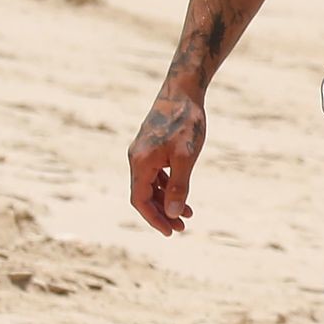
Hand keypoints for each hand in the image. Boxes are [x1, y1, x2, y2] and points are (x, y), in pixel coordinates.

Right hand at [128, 87, 206, 235]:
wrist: (182, 91)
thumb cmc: (185, 122)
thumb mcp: (185, 157)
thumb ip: (178, 186)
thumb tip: (171, 213)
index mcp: (140, 163)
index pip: (140, 200)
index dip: (154, 218)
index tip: (170, 232)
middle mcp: (136, 159)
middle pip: (144, 195)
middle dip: (161, 213)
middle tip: (181, 227)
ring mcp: (143, 152)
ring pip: (150, 185)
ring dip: (166, 201)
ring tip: (187, 214)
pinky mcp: (152, 147)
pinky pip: (155, 174)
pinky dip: (167, 186)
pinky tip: (181, 193)